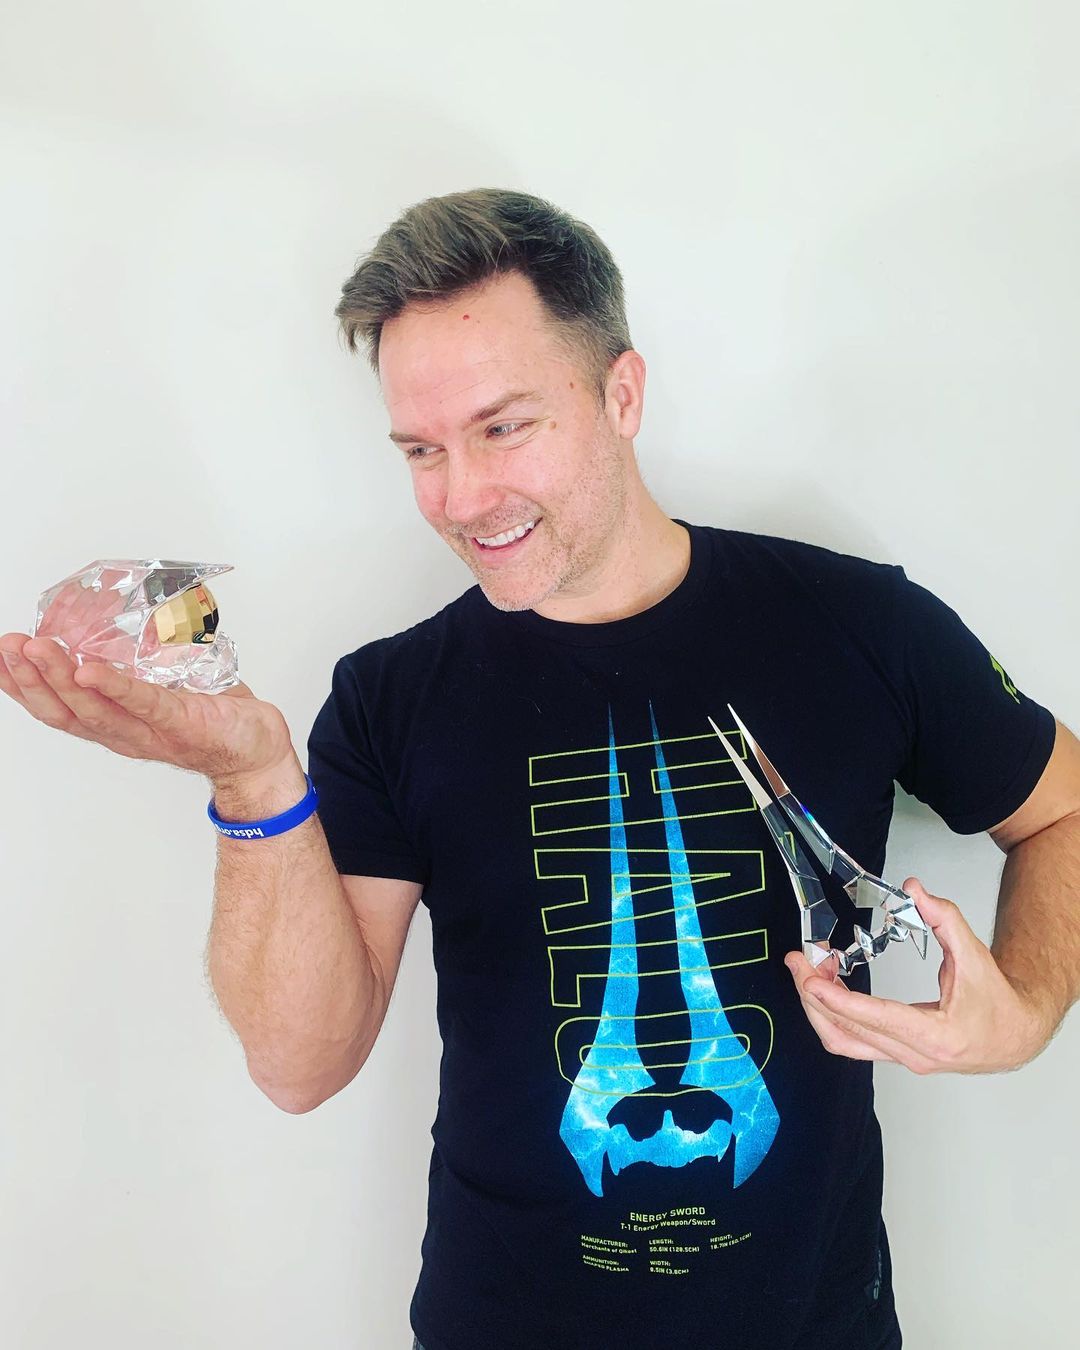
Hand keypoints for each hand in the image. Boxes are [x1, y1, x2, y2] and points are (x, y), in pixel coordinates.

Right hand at [0, 631, 294, 784]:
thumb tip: (114, 622)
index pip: (57, 708)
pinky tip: (88, 670)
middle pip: (64, 710)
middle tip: (9, 645)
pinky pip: (142, 704)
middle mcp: (124, 734)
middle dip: (30, 677)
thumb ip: (137, 664)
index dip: (22, 686)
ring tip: (35, 648)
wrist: (259, 749)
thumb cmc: (214, 716)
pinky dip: (113, 687)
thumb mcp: (164, 685)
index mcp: (115, 724)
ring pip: (92, 709)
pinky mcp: (180, 724)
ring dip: (59, 677)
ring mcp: (150, 733)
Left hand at [783, 877, 1051, 1073]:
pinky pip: (850, 1042)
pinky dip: (830, 1016)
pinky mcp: (894, 1056)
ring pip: (843, 1042)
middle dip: (814, 995)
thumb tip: (913, 888)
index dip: (840, 1001)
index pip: (878, 1019)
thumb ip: (944, 918)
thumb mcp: (974, 954)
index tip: (812, 981)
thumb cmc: (995, 999)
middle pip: (849, 1031)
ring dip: (817, 1008)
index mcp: (937, 1035)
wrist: (1014, 1036)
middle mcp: (916, 1055)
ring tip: (806, 970)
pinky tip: (823, 987)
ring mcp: (903, 1060)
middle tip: (797, 961)